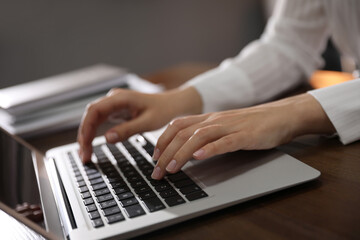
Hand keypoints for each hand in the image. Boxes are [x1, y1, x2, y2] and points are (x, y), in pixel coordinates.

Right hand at [78, 87, 201, 162]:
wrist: (173, 104)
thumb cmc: (163, 110)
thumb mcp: (148, 122)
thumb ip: (128, 130)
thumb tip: (107, 139)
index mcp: (121, 98)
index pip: (94, 111)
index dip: (86, 128)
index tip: (85, 146)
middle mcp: (114, 99)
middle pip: (90, 115)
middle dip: (84, 135)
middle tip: (84, 156)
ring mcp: (114, 104)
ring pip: (93, 119)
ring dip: (87, 136)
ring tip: (85, 155)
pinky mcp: (116, 111)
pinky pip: (100, 122)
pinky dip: (94, 134)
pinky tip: (91, 146)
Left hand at [151, 93, 334, 178]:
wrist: (281, 115)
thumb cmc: (253, 123)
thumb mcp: (225, 126)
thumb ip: (207, 134)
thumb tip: (188, 149)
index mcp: (209, 118)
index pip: (177, 125)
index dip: (162, 140)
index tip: (153, 156)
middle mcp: (215, 120)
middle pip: (183, 133)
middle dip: (165, 153)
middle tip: (156, 172)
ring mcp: (229, 127)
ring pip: (199, 137)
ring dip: (181, 153)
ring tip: (171, 168)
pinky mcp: (245, 136)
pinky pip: (224, 142)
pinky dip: (209, 149)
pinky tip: (199, 157)